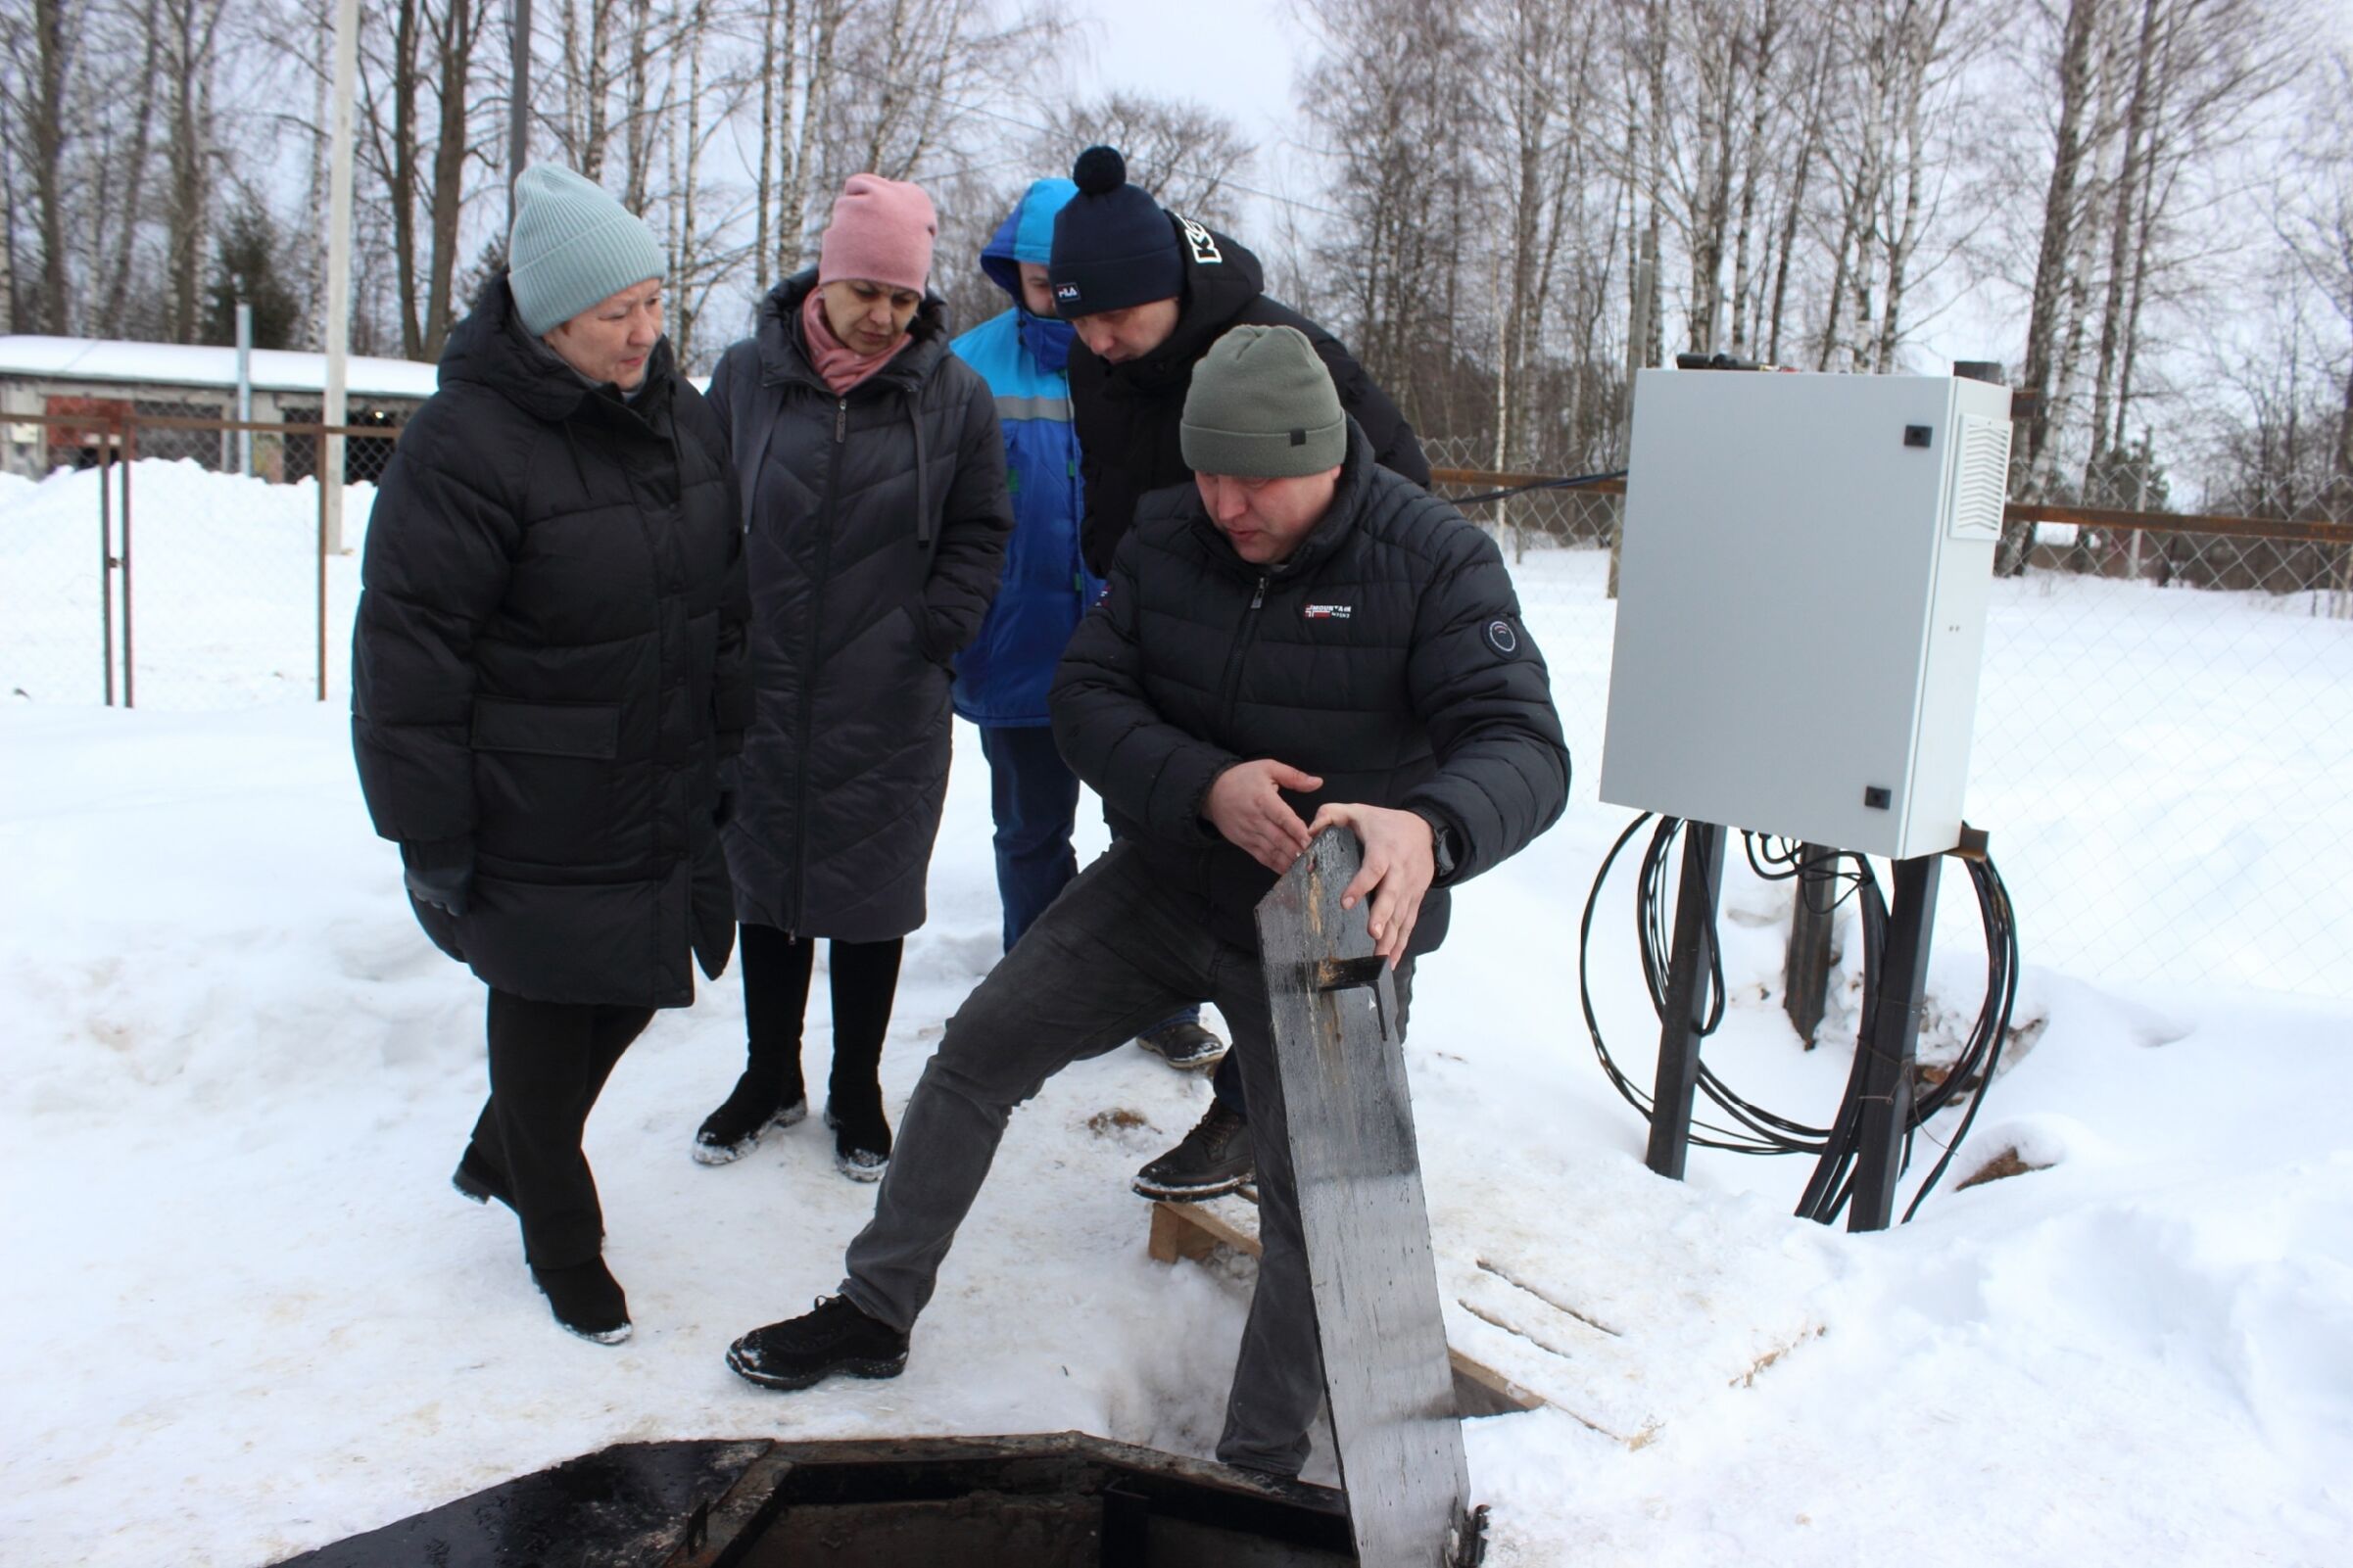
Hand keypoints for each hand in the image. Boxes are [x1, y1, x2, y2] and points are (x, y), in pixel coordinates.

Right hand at [400, 838, 473, 917]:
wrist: (432, 836)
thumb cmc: (459, 849)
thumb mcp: (469, 865)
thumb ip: (465, 877)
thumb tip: (465, 879)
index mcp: (454, 895)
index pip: (457, 910)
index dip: (461, 905)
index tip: (464, 899)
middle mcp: (435, 896)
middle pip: (439, 904)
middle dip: (445, 898)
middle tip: (451, 884)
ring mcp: (420, 888)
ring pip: (424, 897)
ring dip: (430, 891)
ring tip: (436, 879)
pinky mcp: (408, 878)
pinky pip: (413, 885)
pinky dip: (417, 882)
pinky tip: (422, 872)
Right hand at [1205, 759, 1323, 872]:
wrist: (1212, 792)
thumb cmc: (1242, 778)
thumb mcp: (1268, 768)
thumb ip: (1294, 776)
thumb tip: (1317, 782)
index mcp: (1263, 799)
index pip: (1282, 817)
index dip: (1297, 830)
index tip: (1310, 840)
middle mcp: (1256, 819)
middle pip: (1279, 838)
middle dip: (1297, 850)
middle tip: (1314, 858)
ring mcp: (1249, 833)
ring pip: (1272, 851)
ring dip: (1289, 860)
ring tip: (1305, 867)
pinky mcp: (1244, 843)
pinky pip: (1262, 857)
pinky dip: (1276, 866)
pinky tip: (1290, 871)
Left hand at [1305, 803, 1434, 964]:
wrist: (1427, 830)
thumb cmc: (1387, 823)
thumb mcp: (1359, 811)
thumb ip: (1331, 814)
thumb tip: (1310, 830)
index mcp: (1384, 850)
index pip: (1373, 869)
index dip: (1360, 885)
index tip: (1345, 902)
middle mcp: (1400, 871)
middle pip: (1393, 896)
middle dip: (1382, 916)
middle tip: (1372, 934)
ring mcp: (1410, 888)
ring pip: (1402, 915)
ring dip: (1392, 937)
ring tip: (1379, 959)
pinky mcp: (1415, 899)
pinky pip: (1409, 923)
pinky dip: (1401, 943)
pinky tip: (1391, 962)